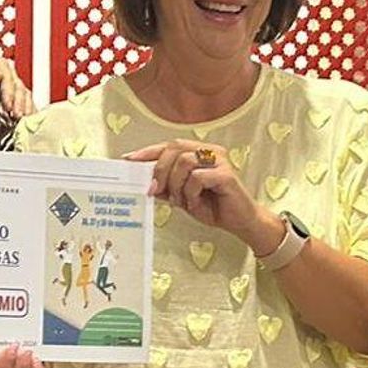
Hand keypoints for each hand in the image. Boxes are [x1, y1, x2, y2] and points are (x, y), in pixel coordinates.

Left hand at [122, 140, 279, 251]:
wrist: (239, 222)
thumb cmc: (212, 206)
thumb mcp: (181, 196)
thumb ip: (165, 186)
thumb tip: (143, 180)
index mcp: (199, 152)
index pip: (169, 145)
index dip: (148, 151)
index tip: (128, 160)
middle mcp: (210, 151)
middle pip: (175, 148)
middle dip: (160, 170)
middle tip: (155, 190)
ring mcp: (220, 161)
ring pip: (184, 161)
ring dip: (176, 184)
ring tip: (181, 200)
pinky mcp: (226, 174)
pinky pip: (198, 177)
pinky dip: (191, 193)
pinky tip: (196, 203)